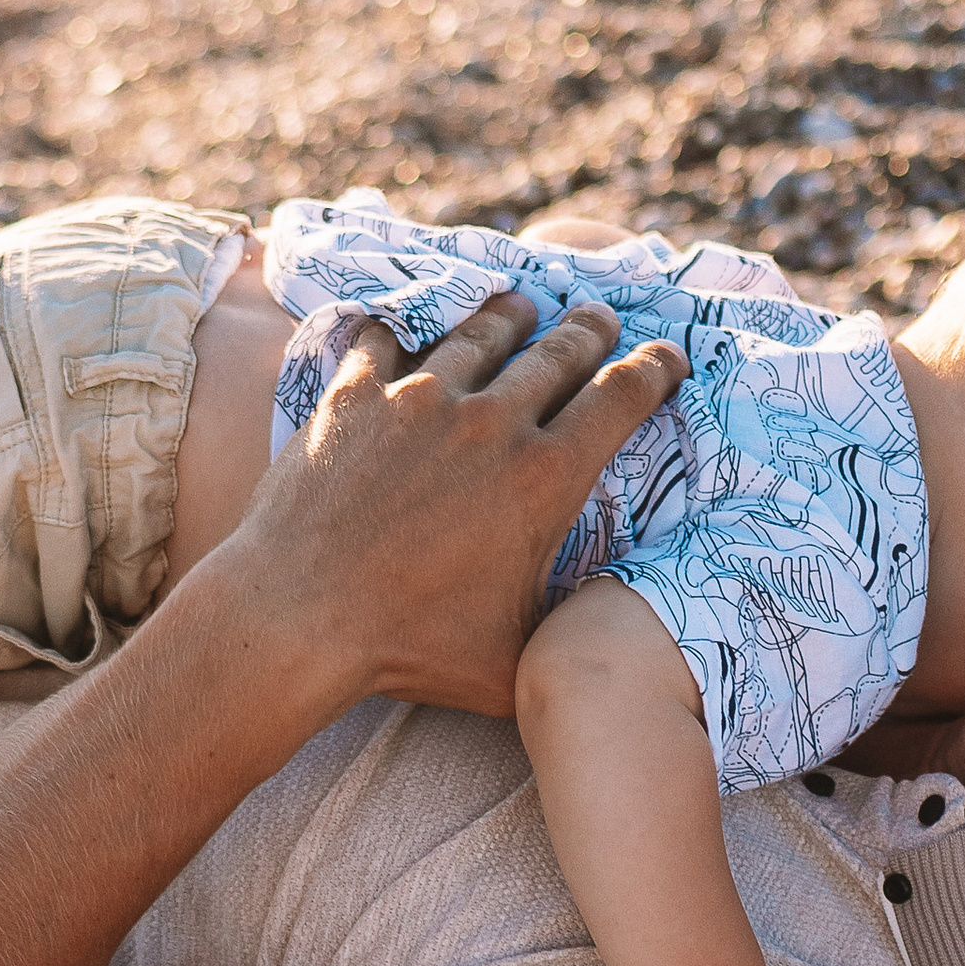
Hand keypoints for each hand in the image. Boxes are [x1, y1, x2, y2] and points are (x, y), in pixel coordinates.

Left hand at [234, 289, 684, 718]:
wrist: (298, 616)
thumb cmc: (410, 649)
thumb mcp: (515, 660)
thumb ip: (564, 630)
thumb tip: (601, 625)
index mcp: (544, 478)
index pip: (621, 399)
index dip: (655, 370)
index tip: (666, 357)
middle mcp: (491, 423)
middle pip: (560, 351)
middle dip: (590, 329)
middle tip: (600, 318)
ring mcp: (420, 399)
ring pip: (481, 332)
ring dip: (510, 315)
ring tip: (522, 305)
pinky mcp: (355, 394)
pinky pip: (387, 336)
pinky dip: (404, 326)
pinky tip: (408, 322)